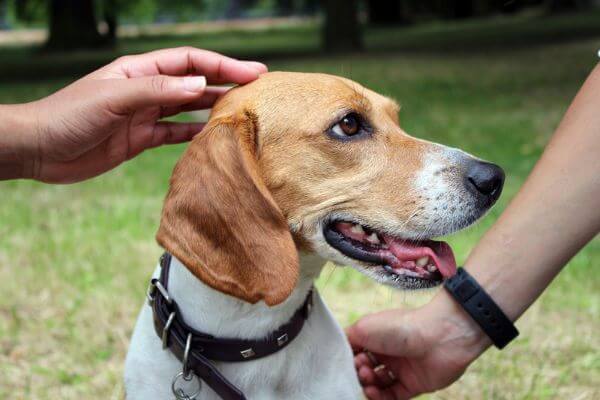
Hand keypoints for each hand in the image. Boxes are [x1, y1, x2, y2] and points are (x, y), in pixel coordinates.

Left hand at [8, 47, 266, 182]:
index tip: (252, 72)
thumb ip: (157, 91)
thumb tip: (200, 85)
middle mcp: (146, 89)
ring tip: (243, 111)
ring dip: (214, 107)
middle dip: (226, 82)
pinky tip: (214, 137)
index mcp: (140, 70)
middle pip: (194, 82)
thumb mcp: (113, 97)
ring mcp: (144, 114)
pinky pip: (175, 134)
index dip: (222, 64)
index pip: (190, 62)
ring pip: (188, 108)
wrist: (40, 149)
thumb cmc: (69, 115)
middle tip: (258, 89)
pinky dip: (194, 135)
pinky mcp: (140, 138)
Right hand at [346, 294, 489, 399]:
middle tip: (362, 369)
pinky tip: (374, 393)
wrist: (439, 337)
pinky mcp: (413, 385)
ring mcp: (401, 369)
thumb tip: (337, 352)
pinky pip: (392, 397)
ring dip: (368, 386)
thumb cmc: (400, 327)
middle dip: (358, 372)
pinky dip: (380, 398)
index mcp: (376, 335)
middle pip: (364, 369)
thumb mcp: (364, 327)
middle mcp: (388, 352)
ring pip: (377, 384)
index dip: (348, 358)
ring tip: (369, 381)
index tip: (345, 360)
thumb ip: (346, 340)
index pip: (355, 352)